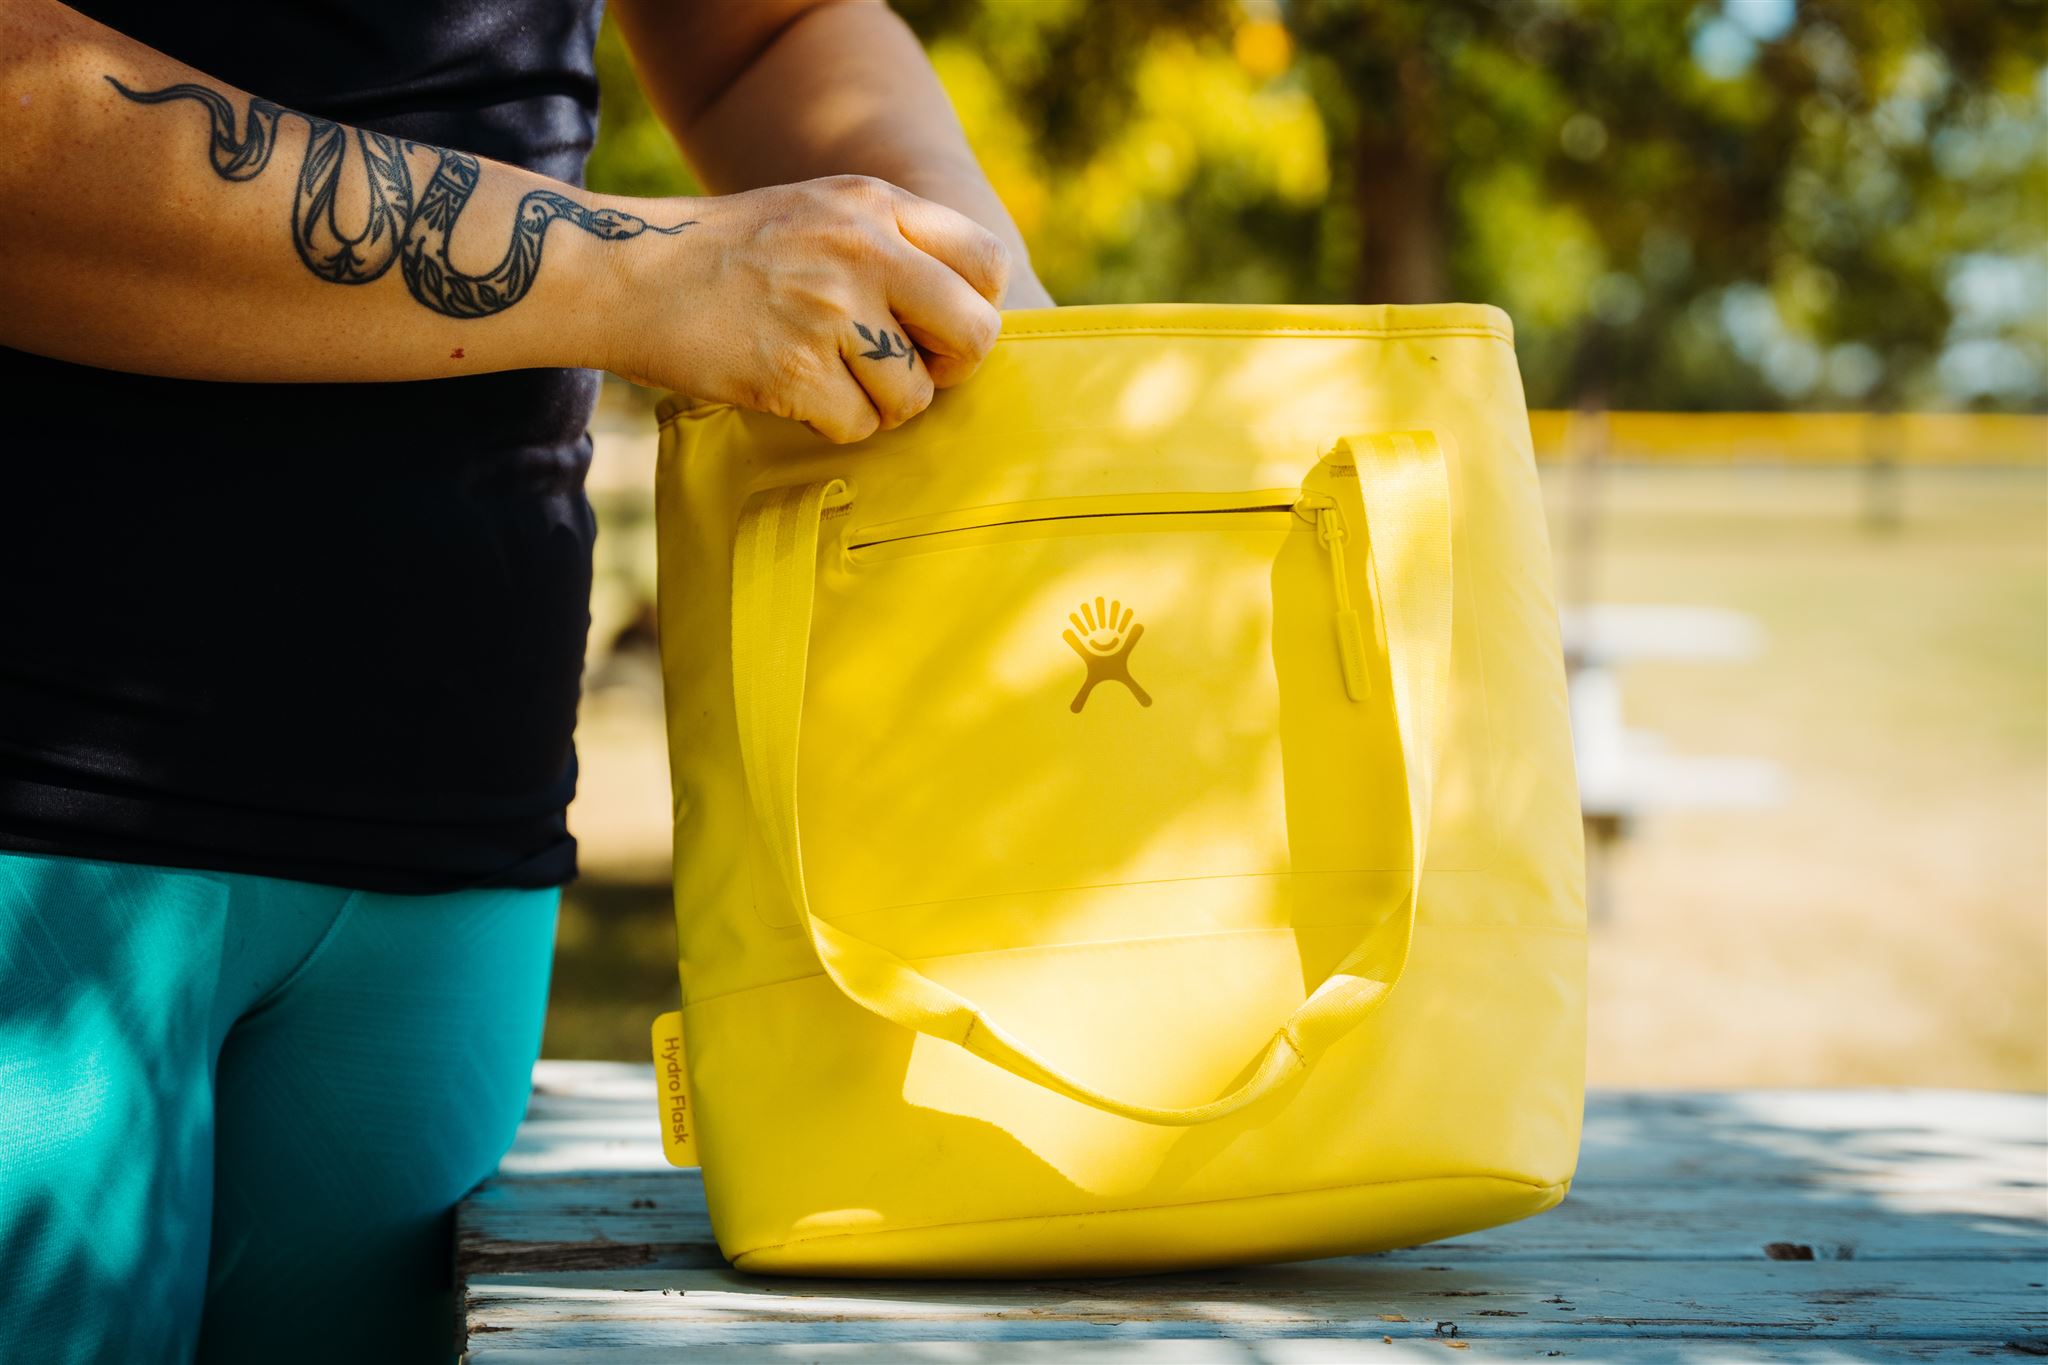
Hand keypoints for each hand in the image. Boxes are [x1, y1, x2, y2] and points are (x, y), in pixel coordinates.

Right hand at [606, 175, 1008, 442]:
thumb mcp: (820, 212)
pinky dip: (834, 425)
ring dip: (881, 404)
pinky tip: (797, 392)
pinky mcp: (793, 371)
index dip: (975, 308)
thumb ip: (894, 245)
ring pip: (913, 395)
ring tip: (833, 377)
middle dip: (951, 369)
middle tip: (911, 370)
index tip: (938, 327)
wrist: (626, 271)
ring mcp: (828, 312)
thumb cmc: (729, 252)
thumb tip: (969, 316)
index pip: (987, 263)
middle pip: (975, 336)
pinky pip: (859, 427)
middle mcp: (863, 251)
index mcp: (876, 206)